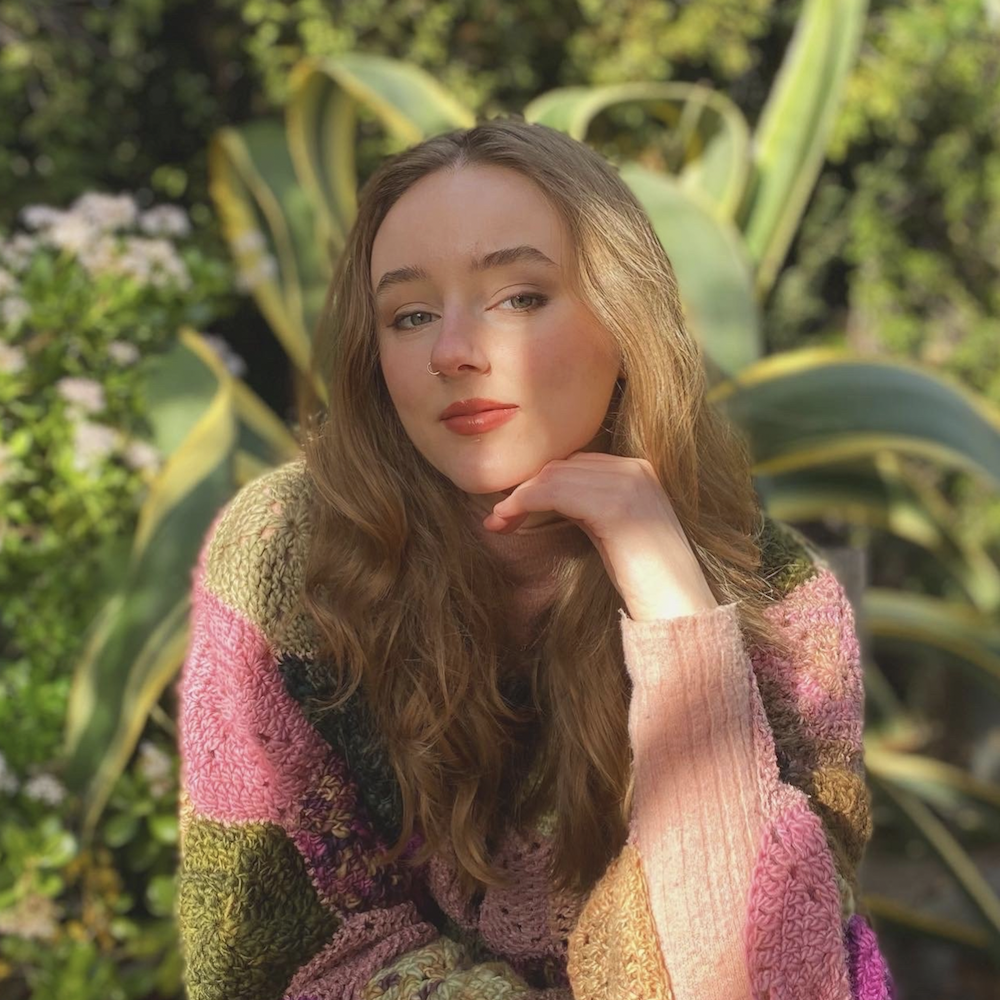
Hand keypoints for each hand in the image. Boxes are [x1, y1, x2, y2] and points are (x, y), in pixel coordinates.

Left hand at [484, 452, 718, 621]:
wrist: (677, 607)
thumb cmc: (642, 578)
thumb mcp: (613, 530)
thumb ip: (590, 504)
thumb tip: (547, 494)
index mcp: (639, 470)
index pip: (576, 463)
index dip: (539, 483)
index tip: (512, 507)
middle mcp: (636, 469)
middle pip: (562, 466)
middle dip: (525, 489)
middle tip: (499, 517)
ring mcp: (628, 484)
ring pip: (553, 477)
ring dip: (519, 498)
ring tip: (498, 522)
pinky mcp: (616, 506)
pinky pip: (555, 493)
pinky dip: (525, 503)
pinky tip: (509, 521)